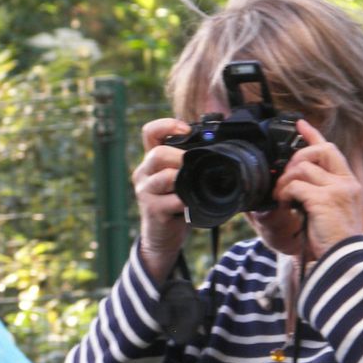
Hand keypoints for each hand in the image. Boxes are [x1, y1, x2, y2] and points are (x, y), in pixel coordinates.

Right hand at [132, 117, 191, 282]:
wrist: (163, 236)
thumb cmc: (175, 204)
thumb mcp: (179, 180)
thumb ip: (188, 164)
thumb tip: (218, 149)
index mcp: (151, 160)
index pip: (150, 132)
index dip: (167, 125)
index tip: (186, 131)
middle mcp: (144, 172)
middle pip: (158, 153)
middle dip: (181, 157)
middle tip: (194, 166)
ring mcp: (145, 191)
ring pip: (165, 176)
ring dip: (184, 179)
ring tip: (193, 187)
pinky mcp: (152, 209)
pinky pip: (172, 200)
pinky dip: (186, 201)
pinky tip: (191, 205)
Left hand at [273, 119, 362, 261]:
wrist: (345, 260)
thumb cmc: (335, 239)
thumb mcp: (332, 210)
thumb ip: (321, 192)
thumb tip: (295, 179)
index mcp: (349, 183)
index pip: (331, 149)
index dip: (313, 134)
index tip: (299, 123)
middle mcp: (347, 182)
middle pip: (319, 150)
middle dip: (297, 158)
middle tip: (285, 177)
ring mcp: (338, 190)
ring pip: (303, 168)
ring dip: (286, 180)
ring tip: (282, 195)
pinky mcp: (325, 200)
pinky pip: (296, 186)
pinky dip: (285, 193)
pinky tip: (284, 204)